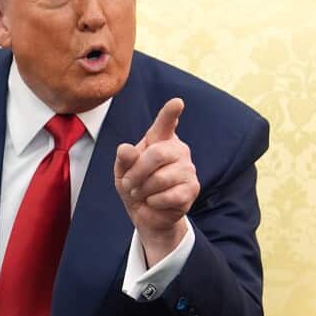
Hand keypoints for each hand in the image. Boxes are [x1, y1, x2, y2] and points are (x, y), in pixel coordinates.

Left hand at [114, 98, 197, 265]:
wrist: (146, 214)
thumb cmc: (135, 186)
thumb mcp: (122, 172)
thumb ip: (124, 159)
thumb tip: (125, 149)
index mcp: (160, 141)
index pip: (165, 124)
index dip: (170, 113)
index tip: (177, 102)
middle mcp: (178, 150)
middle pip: (156, 154)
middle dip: (136, 173)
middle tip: (128, 184)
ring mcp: (188, 169)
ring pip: (161, 178)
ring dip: (143, 190)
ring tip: (141, 193)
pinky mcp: (192, 189)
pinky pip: (168, 195)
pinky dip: (153, 202)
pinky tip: (155, 202)